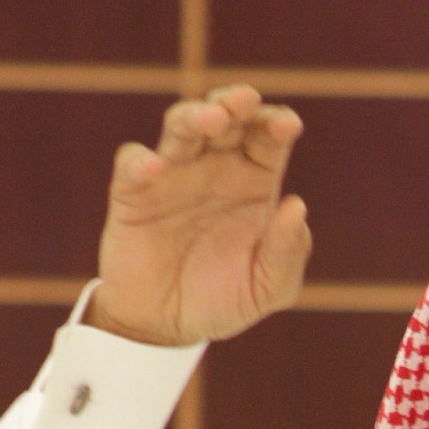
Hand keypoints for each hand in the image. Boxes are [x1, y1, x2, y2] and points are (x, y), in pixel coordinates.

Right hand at [87, 85, 310, 345]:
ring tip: (213, 118)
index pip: (267, 138)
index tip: (287, 127)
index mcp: (253, 182)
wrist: (167, 327)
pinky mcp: (133, 193)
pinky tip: (155, 169)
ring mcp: (172, 175)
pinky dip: (141, 161)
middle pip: (225, 117)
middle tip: (245, 101)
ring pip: (181, 126)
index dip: (276, 124)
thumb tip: (296, 207)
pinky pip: (132, 163)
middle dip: (235, 102)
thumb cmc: (223, 301)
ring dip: (195, 115)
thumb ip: (287, 253)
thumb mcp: (266, 288)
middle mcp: (214, 168)